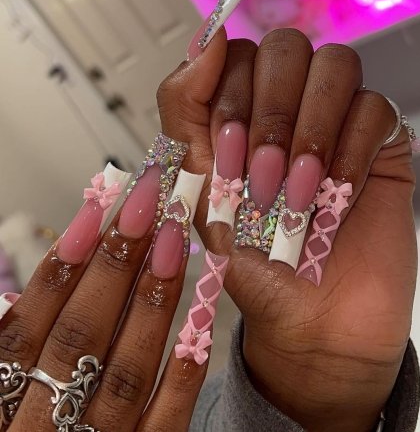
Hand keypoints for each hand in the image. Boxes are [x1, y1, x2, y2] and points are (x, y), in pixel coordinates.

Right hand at [0, 165, 210, 431]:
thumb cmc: (21, 423)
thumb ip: (16, 341)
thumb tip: (50, 278)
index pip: (30, 325)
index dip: (63, 264)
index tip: (97, 211)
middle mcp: (41, 428)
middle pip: (81, 336)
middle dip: (117, 265)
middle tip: (149, 207)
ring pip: (124, 371)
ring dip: (153, 302)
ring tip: (177, 243)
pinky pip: (163, 425)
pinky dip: (182, 373)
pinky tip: (203, 321)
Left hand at [157, 28, 416, 431]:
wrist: (306, 316)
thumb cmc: (248, 257)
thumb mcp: (194, 182)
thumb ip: (185, 106)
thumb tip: (208, 34)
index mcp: (240, 109)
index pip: (235, 52)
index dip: (230, 97)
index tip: (227, 154)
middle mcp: (288, 105)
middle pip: (286, 47)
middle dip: (272, 114)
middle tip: (263, 178)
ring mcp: (336, 118)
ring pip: (336, 65)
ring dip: (312, 130)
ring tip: (300, 192)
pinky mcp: (379, 141)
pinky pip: (374, 108)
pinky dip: (351, 152)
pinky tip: (338, 195)